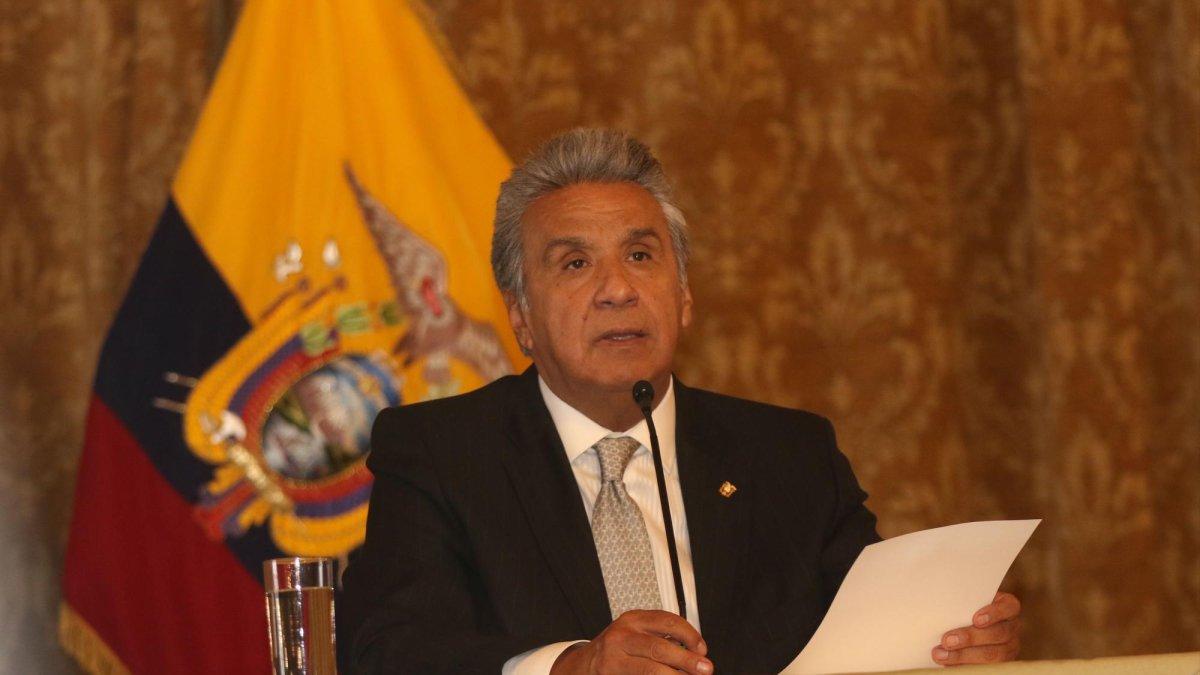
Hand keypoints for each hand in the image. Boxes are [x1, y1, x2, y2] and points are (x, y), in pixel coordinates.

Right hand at [551, 609, 712, 674]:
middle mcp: (622, 636)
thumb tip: (695, 652)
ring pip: (651, 669)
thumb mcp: (636, 634)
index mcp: (633, 620)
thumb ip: (661, 637)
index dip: (689, 635)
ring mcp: (614, 658)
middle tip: (705, 668)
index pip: (667, 621)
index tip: (702, 649)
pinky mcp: (610, 674)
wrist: (583, 666)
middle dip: (686, 660)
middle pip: (660, 647)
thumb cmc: (617, 650)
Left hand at [933, 592, 1021, 665]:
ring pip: (992, 654)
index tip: (975, 619)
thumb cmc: (967, 607)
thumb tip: (940, 606)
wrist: (968, 624)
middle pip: (998, 634)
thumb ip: (961, 603)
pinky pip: (985, 668)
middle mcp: (1011, 628)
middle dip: (970, 638)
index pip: (1008, 607)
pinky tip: (948, 665)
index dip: (994, 613)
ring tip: (941, 655)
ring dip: (963, 656)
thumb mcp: (968, 601)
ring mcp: (1008, 648)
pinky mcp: (1000, 663)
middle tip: (946, 640)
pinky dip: (965, 666)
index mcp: (1008, 607)